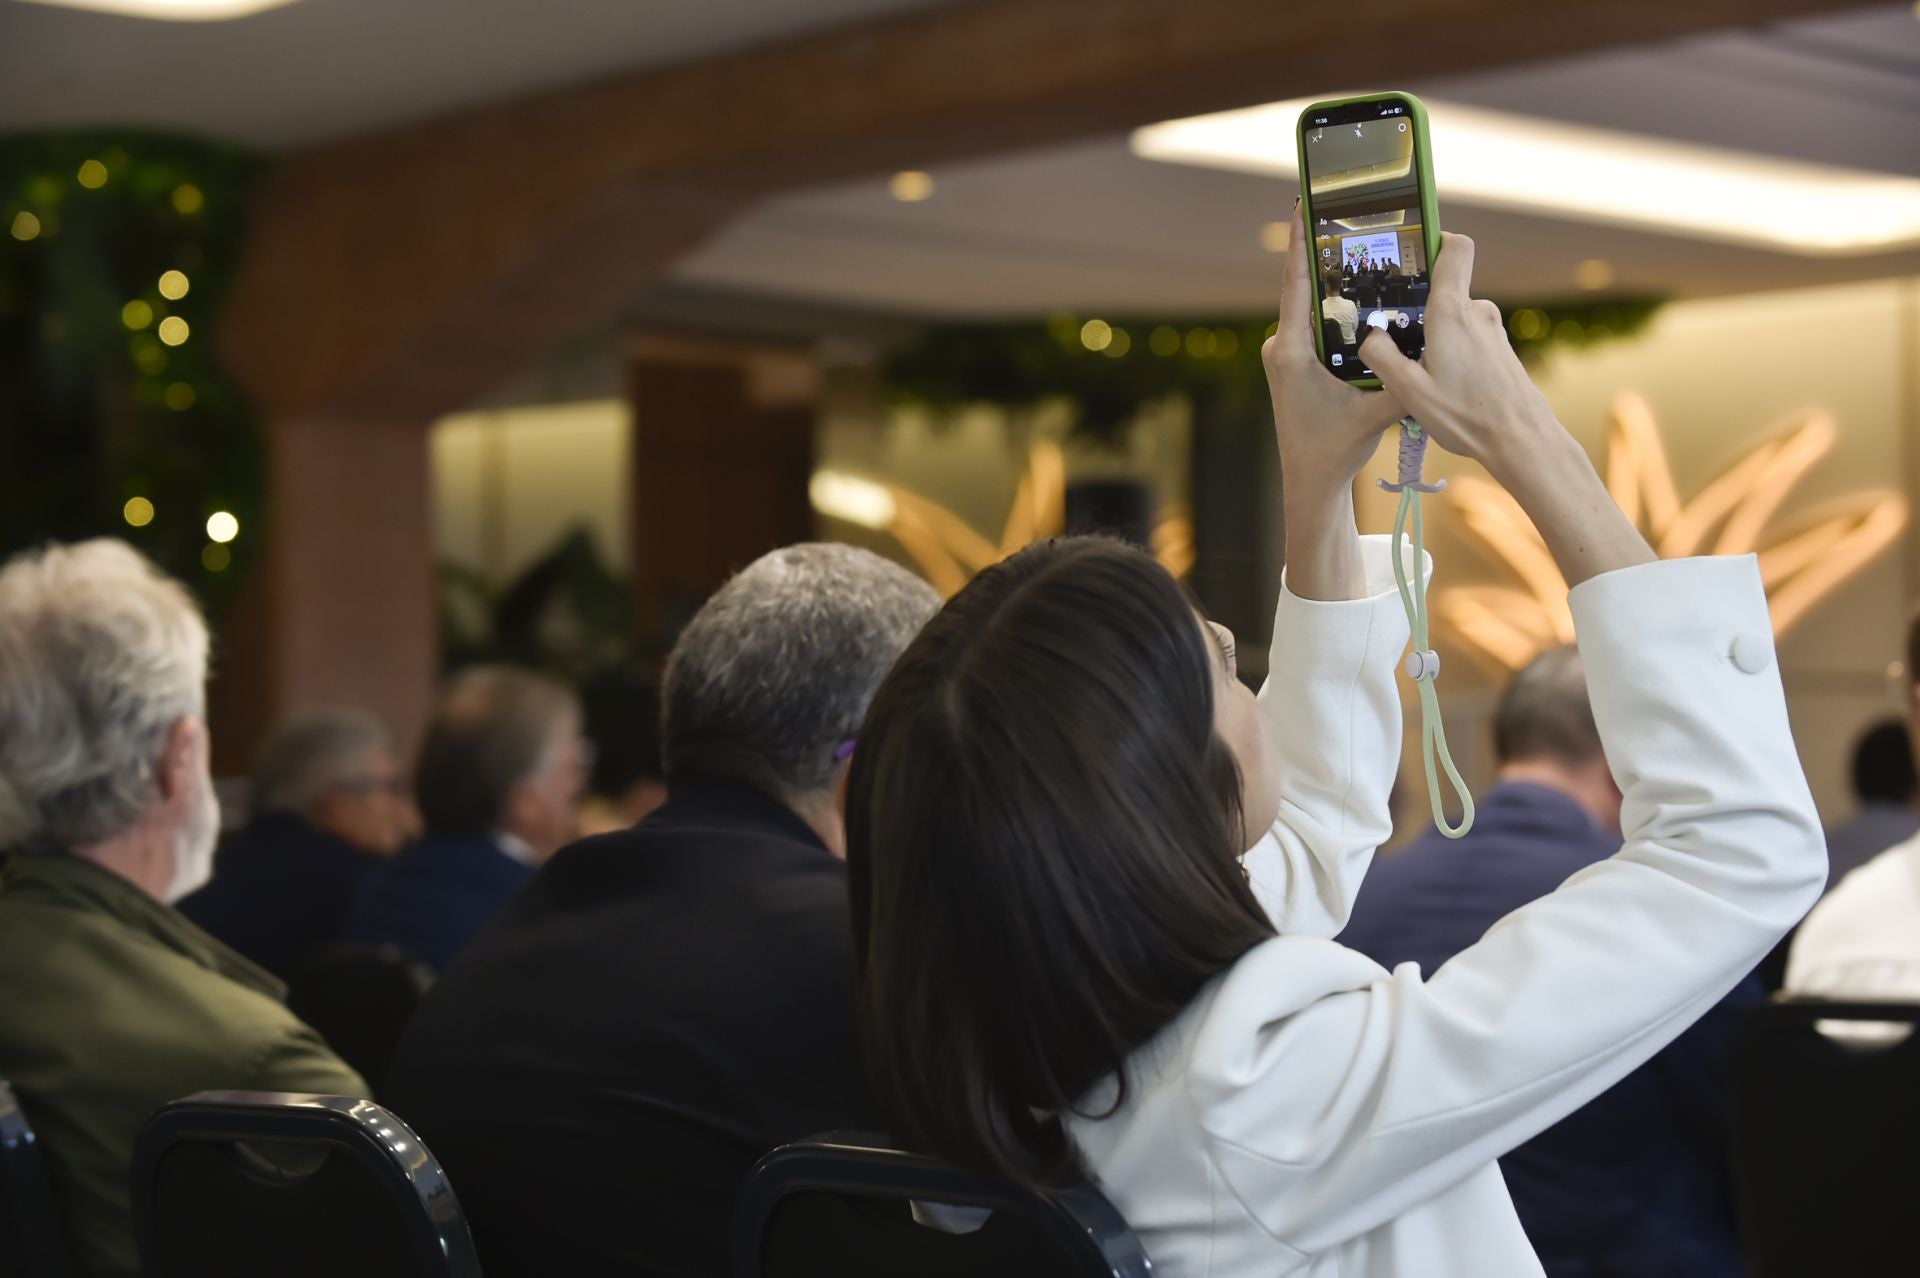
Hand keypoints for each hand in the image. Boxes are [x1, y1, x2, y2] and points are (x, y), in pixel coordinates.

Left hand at [1261, 203, 1405, 495]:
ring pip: (1312, 306)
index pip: (1295, 285)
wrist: (1312, 482)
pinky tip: (1358, 289)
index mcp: (1291, 352)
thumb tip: (1438, 348)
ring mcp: (1286, 354)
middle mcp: (1282, 347)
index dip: (1297, 243)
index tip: (1300, 206)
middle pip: (1305, 288)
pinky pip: (1315, 324)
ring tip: (1356, 242)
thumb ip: (1404, 382)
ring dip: (1332, 279)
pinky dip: (1335, 306)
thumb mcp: (1375, 414)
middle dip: (1324, 252)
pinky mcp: (1295, 362)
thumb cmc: (1333, 451)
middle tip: (1345, 213)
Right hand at [1363, 233, 1654, 586]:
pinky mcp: (1500, 351)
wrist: (1521, 440)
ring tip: (1421, 375)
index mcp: (1452, 313)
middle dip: (1419, 311)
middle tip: (1397, 341)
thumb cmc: (1466, 416)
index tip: (1416, 245)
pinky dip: (1452, 354)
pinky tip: (1444, 387)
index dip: (1436, 239)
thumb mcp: (1408, 391)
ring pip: (1454, 321)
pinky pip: (1468, 340)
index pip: (1455, 249)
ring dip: (1435, 339)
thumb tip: (1369, 337)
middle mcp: (1477, 313)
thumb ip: (1382, 357)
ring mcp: (1493, 332)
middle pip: (1445, 292)